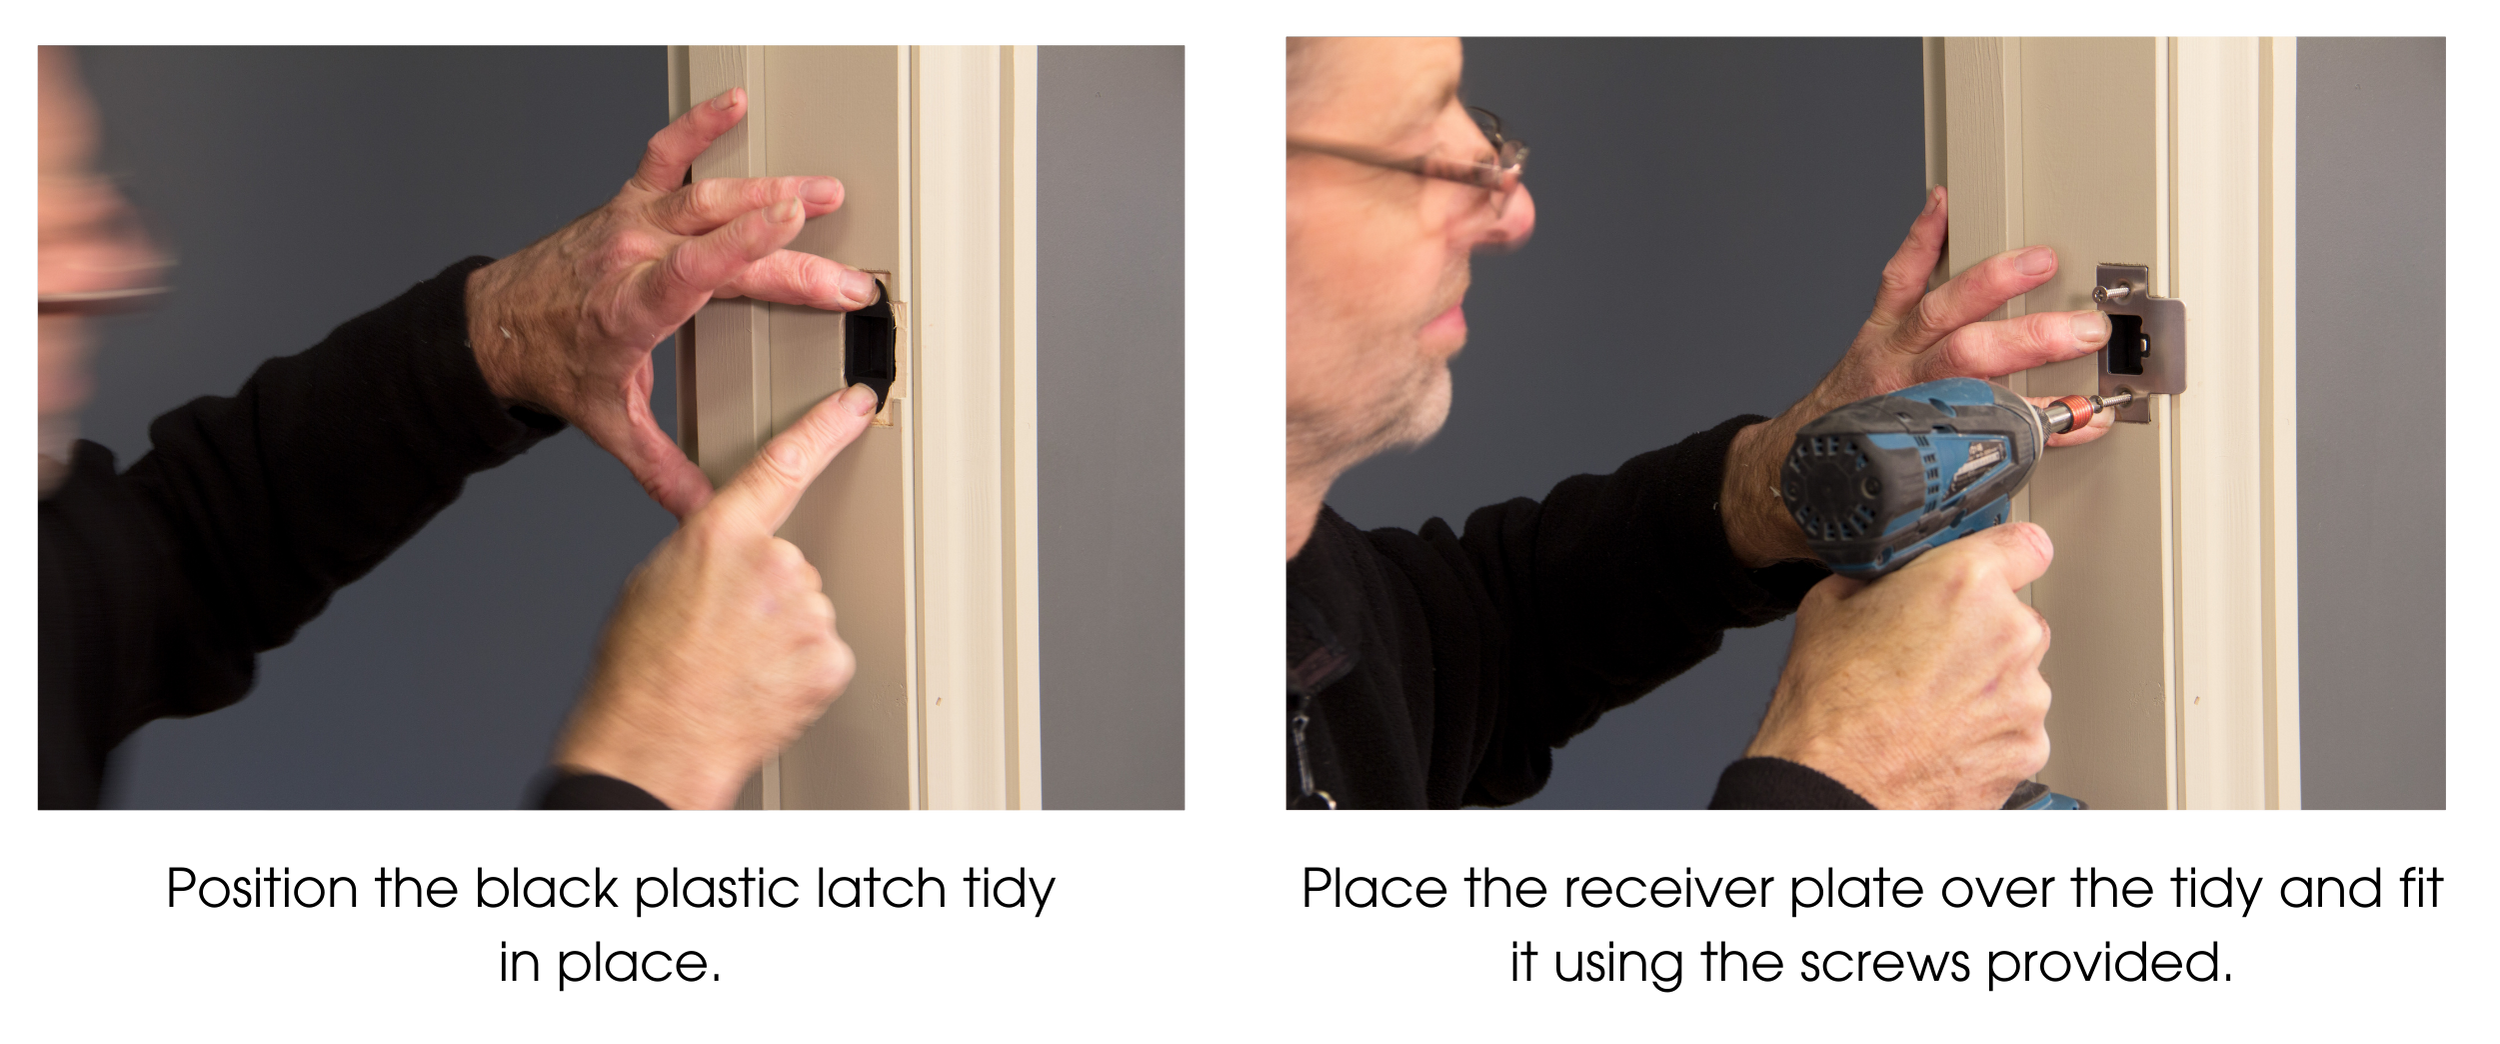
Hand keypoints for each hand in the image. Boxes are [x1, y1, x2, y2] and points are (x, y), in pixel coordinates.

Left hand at [463, 87, 883, 519]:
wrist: (495, 327)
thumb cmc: (554, 364)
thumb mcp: (608, 422)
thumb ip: (661, 466)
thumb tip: (703, 509)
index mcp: (630, 309)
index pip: (693, 271)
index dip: (743, 246)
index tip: (790, 224)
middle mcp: (631, 256)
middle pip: (719, 240)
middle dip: (789, 248)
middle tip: (846, 270)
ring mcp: (629, 223)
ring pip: (704, 194)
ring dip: (768, 188)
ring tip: (825, 192)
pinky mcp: (627, 203)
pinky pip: (664, 154)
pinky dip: (698, 125)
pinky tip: (732, 104)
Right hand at [552, 383, 881, 810]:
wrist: (651, 744)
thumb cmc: (640, 671)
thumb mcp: (652, 581)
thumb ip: (702, 548)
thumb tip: (723, 547)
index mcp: (722, 533)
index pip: (785, 463)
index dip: (826, 427)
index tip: (857, 403)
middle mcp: (774, 563)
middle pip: (789, 562)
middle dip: (763, 593)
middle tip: (722, 632)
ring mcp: (808, 611)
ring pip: (806, 611)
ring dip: (779, 635)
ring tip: (733, 664)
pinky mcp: (831, 658)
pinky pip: (822, 653)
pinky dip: (798, 671)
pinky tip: (760, 685)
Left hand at [1721, 186, 2117, 566]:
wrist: (1783, 479)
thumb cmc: (1851, 490)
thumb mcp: (1914, 510)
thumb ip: (1976, 492)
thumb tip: (2040, 488)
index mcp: (1914, 435)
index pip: (1985, 423)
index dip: (2037, 420)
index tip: (2082, 420)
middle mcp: (1900, 390)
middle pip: (1970, 358)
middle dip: (2031, 342)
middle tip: (2082, 333)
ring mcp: (1887, 354)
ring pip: (1940, 311)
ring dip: (1990, 284)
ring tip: (2037, 262)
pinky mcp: (1878, 331)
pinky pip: (1898, 280)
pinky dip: (1919, 239)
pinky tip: (1940, 204)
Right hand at [1745, 521, 2055, 809]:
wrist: (1831, 786)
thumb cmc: (1827, 708)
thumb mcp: (1830, 607)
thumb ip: (1879, 579)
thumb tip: (1888, 577)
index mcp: (1965, 585)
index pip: (2026, 545)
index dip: (2004, 557)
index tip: (1994, 569)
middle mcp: (2009, 636)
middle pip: (2014, 619)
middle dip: (1978, 632)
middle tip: (1925, 654)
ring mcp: (2025, 699)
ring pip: (2015, 678)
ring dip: (1981, 686)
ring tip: (1923, 706)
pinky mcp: (2027, 750)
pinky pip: (2013, 728)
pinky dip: (1984, 732)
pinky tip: (1936, 737)